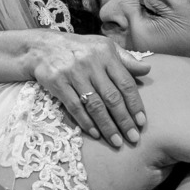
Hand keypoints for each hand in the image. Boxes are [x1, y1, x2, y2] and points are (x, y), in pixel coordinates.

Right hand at [30, 34, 149, 146]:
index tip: (141, 122)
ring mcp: (73, 73)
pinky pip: (74, 107)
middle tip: (133, 138)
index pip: (125, 82)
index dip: (135, 104)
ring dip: (107, 126)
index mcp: (105, 54)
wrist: (42, 47)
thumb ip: (125, 59)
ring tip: (116, 142)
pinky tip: (95, 134)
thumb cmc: (79, 49)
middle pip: (112, 97)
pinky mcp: (57, 82)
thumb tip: (147, 69)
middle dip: (124, 120)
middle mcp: (91, 63)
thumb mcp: (103, 47)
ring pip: (94, 105)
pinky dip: (86, 122)